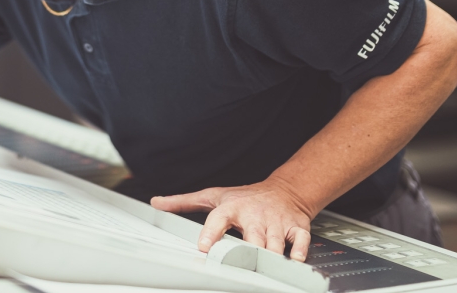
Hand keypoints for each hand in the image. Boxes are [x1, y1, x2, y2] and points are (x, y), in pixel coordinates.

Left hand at [150, 177, 314, 259]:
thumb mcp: (213, 196)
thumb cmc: (245, 197)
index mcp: (232, 207)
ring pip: (274, 241)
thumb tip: (157, 203)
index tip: (204, 247)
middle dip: (247, 250)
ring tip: (265, 267)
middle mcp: (254, 214)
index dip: (211, 232)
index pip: (219, 218)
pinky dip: (298, 251)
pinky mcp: (296, 227)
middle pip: (251, 235)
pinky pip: (299, 240)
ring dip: (270, 255)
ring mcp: (276, 221)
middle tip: (239, 263)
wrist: (284, 190)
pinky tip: (294, 260)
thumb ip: (184, 202)